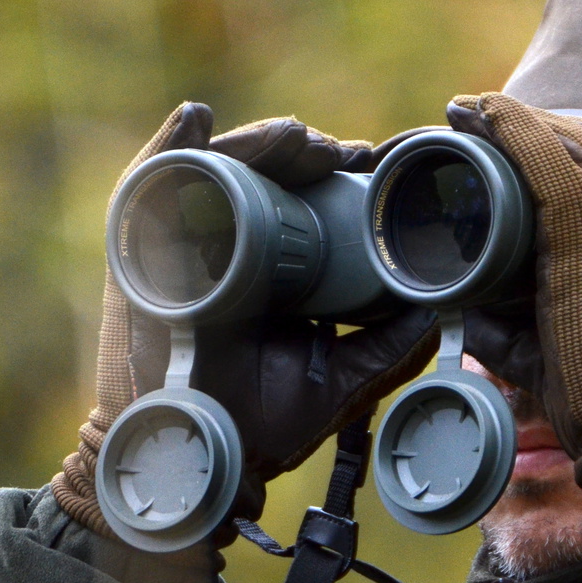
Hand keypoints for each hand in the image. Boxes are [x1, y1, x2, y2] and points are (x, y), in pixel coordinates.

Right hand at [53, 103, 439, 543]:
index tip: (375, 164)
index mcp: (272, 271)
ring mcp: (183, 249)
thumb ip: (390, 350)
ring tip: (295, 138)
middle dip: (304, 154)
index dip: (336, 178)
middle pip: (263, 177)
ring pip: (218, 171)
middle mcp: (226, 250)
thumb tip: (442, 310)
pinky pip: (149, 187)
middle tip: (342, 153)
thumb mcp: (340, 382)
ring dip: (256, 144)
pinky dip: (169, 146)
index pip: (302, 204)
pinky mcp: (139, 256)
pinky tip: (197, 121)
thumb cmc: (257, 426)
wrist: (199, 461)